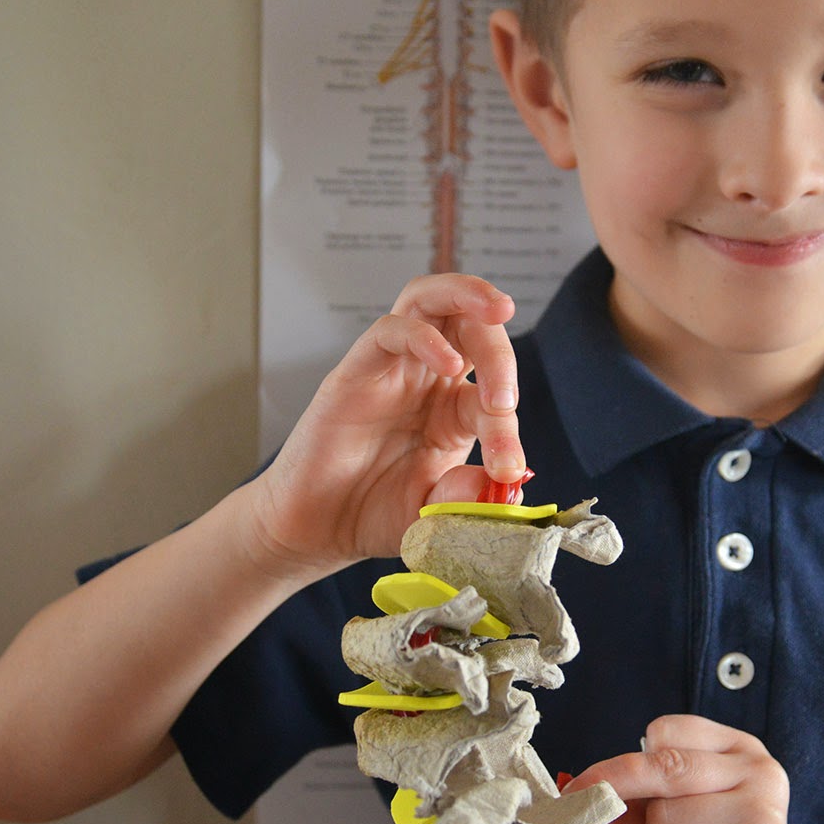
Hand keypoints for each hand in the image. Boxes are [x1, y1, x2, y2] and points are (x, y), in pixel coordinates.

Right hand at [244, 273, 526, 576]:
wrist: (315, 529)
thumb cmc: (374, 514)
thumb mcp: (437, 513)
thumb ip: (469, 497)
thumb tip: (509, 485)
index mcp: (454, 409)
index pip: (494, 392)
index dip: (508, 428)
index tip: (507, 470)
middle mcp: (427, 379)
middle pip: (471, 324)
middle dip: (501, 346)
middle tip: (508, 397)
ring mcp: (392, 370)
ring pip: (430, 301)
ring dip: (469, 294)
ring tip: (498, 310)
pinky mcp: (355, 372)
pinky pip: (390, 331)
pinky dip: (423, 336)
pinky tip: (447, 364)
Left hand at [571, 715, 794, 823]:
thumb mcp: (668, 822)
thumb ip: (630, 802)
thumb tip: (577, 793)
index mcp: (742, 752)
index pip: (668, 733)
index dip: (622, 761)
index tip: (587, 784)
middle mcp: (760, 776)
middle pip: (666, 767)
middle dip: (619, 792)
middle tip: (586, 811)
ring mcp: (760, 817)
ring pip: (662, 819)